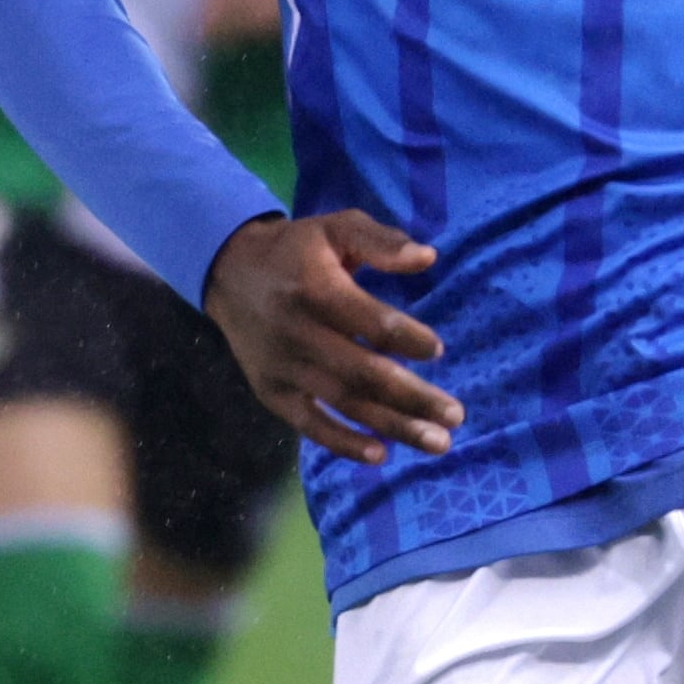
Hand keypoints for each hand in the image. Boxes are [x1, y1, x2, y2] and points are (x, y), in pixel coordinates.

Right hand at [203, 209, 458, 462]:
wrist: (228, 272)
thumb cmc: (296, 250)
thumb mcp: (336, 228)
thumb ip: (381, 241)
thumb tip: (428, 257)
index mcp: (316, 289)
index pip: (370, 322)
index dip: (407, 339)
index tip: (438, 350)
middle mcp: (298, 333)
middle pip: (364, 372)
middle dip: (414, 397)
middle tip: (455, 416)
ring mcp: (284, 368)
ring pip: (345, 403)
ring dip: (394, 426)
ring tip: (437, 443)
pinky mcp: (272, 392)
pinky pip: (311, 425)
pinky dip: (344, 443)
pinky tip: (381, 455)